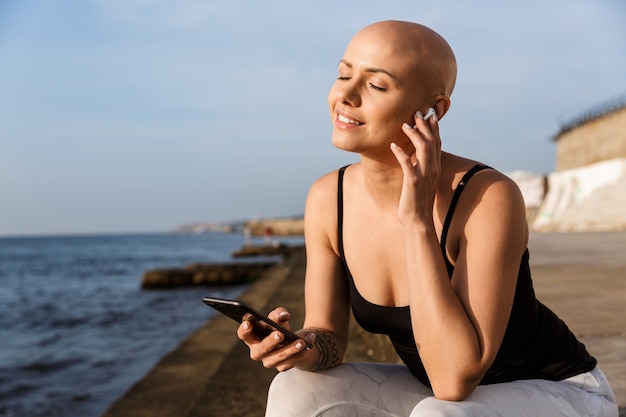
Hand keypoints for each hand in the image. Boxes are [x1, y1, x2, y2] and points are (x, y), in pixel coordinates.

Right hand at [237, 307, 314, 371]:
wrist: (292, 339)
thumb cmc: (278, 326)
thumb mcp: (277, 317)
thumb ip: (279, 314)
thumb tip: (284, 315)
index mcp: (251, 337)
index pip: (243, 334)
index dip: (244, 330)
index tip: (249, 323)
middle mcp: (257, 351)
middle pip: (261, 349)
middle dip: (270, 342)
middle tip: (280, 334)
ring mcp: (269, 361)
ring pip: (278, 357)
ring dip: (291, 349)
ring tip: (302, 342)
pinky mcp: (281, 366)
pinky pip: (290, 362)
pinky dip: (300, 352)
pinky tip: (308, 344)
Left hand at [390, 108, 441, 223]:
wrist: (418, 221)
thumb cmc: (417, 202)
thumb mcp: (422, 182)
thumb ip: (421, 168)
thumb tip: (414, 158)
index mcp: (435, 168)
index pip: (437, 143)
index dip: (434, 128)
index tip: (429, 115)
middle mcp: (433, 169)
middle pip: (431, 141)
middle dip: (424, 125)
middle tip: (416, 113)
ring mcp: (424, 175)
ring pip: (423, 148)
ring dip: (413, 134)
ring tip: (404, 125)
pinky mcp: (413, 182)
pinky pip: (408, 163)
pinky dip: (400, 152)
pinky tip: (392, 145)